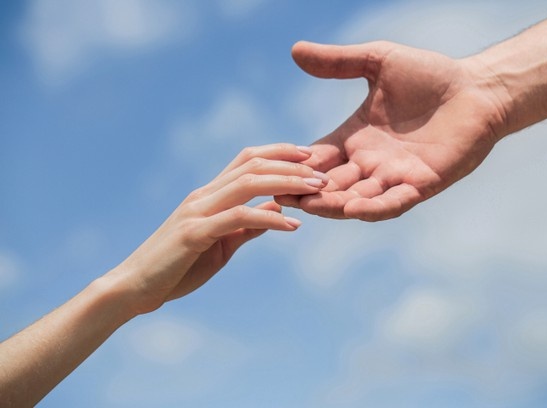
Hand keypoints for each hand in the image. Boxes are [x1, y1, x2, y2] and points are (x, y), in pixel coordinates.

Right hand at [111, 143, 327, 314]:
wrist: (135, 287)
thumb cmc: (178, 266)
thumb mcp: (222, 243)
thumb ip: (247, 225)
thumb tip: (276, 210)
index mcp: (209, 195)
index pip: (247, 160)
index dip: (280, 152)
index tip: (310, 156)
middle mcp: (203, 195)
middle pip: (253, 165)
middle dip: (293, 165)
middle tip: (324, 174)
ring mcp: (197, 211)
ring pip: (247, 183)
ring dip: (286, 183)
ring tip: (317, 190)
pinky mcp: (194, 233)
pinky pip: (238, 218)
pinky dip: (269, 219)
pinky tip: (292, 227)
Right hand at [276, 41, 508, 220]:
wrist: (477, 88)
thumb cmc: (430, 74)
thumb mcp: (377, 62)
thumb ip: (338, 63)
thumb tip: (294, 52)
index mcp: (356, 137)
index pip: (318, 158)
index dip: (297, 165)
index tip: (270, 171)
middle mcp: (370, 161)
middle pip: (332, 184)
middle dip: (308, 192)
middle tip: (280, 196)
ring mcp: (395, 175)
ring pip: (357, 197)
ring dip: (334, 204)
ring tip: (310, 206)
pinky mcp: (421, 184)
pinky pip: (393, 201)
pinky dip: (374, 207)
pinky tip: (354, 209)